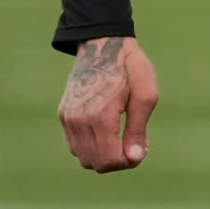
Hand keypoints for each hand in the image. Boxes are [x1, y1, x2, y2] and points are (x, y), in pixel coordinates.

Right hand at [57, 35, 158, 172]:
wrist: (103, 44)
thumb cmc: (129, 68)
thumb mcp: (145, 94)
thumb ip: (139, 129)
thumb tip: (134, 158)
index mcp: (100, 116)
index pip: (110, 160)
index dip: (128, 162)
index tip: (141, 149)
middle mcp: (79, 120)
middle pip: (96, 163)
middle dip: (118, 161)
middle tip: (134, 145)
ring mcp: (68, 118)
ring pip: (84, 158)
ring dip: (103, 156)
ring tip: (121, 139)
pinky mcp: (64, 115)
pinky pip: (75, 146)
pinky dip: (91, 147)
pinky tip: (107, 133)